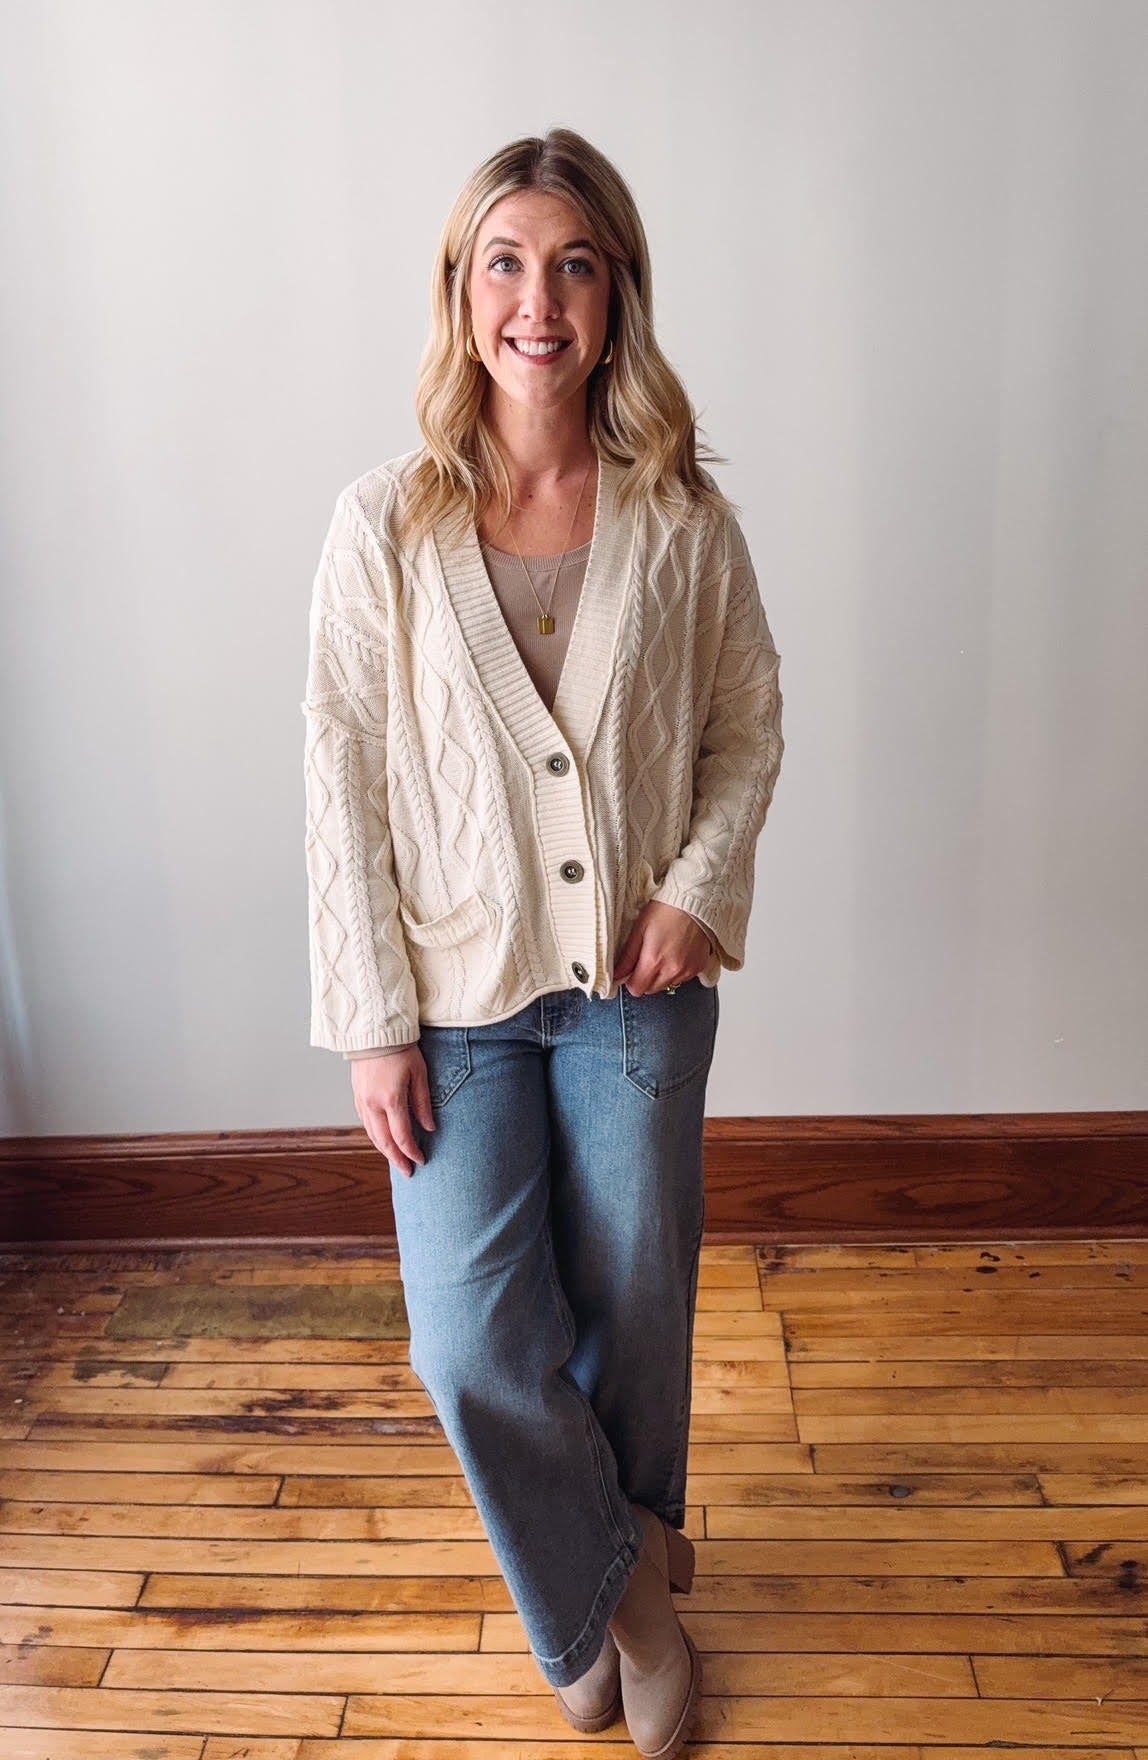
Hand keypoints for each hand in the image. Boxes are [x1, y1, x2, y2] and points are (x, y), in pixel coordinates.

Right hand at [350, 1047, 435, 1177]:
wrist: (375, 1032)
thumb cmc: (402, 1049)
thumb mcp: (420, 1074)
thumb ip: (423, 1103)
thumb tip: (429, 1128)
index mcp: (391, 1099)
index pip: (402, 1136)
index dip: (412, 1152)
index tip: (421, 1161)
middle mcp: (373, 1104)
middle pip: (384, 1142)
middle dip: (397, 1159)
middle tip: (408, 1173)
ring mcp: (362, 1101)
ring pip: (372, 1135)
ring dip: (384, 1150)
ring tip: (396, 1161)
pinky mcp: (357, 1096)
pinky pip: (365, 1123)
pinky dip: (375, 1136)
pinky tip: (383, 1140)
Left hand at [612, 900, 709, 996]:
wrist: (694, 903)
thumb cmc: (666, 911)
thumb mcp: (639, 929)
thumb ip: (627, 956)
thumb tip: (616, 976)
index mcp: (653, 961)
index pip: (636, 989)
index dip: (630, 980)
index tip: (631, 969)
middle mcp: (671, 970)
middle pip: (651, 990)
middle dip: (645, 978)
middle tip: (646, 958)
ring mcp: (686, 971)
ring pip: (666, 985)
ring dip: (661, 976)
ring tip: (663, 953)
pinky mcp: (697, 968)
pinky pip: (682, 979)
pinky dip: (676, 972)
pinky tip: (675, 954)